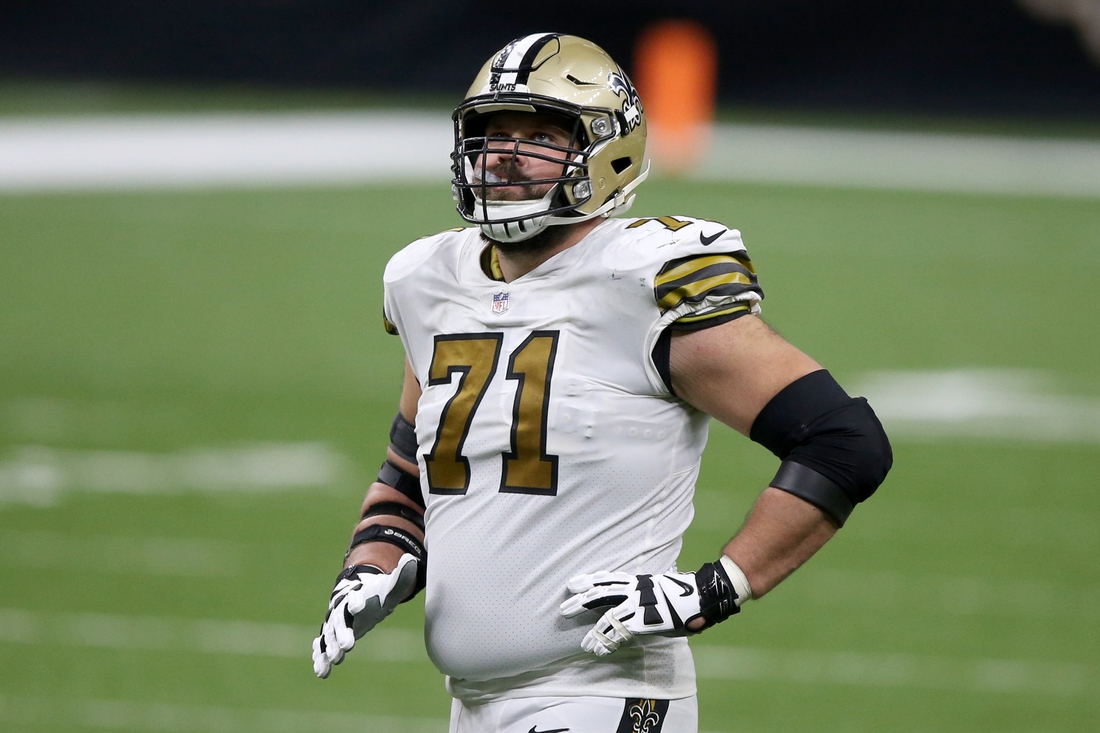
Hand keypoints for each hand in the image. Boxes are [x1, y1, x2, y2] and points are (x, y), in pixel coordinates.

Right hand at [311, 553, 418, 677]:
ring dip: (331, 647)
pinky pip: (322, 647)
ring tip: (334, 660)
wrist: (358, 594)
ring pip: (329, 636)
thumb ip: (401, 577)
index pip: (356, 598)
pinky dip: (320, 658)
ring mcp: (335, 623)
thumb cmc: (378, 593)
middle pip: (340, 621)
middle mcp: (343, 610)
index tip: (358, 605)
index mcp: (358, 596)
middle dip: (342, 632)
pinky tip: (322, 672)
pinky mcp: (331, 636)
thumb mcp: (391, 587)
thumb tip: (411, 560)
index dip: (357, 601)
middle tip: (347, 645)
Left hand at [559, 560, 742, 655]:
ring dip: (593, 633)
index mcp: (637, 581)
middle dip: (580, 602)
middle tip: (563, 610)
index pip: (608, 578)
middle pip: (600, 593)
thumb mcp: (659, 588)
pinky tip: (600, 651)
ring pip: (607, 618)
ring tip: (583, 644)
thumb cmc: (684, 595)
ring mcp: (639, 605)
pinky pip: (620, 634)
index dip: (589, 580)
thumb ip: (644, 593)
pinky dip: (608, 643)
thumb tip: (633, 602)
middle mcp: (635, 590)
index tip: (573, 583)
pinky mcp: (644, 621)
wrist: (703, 598)